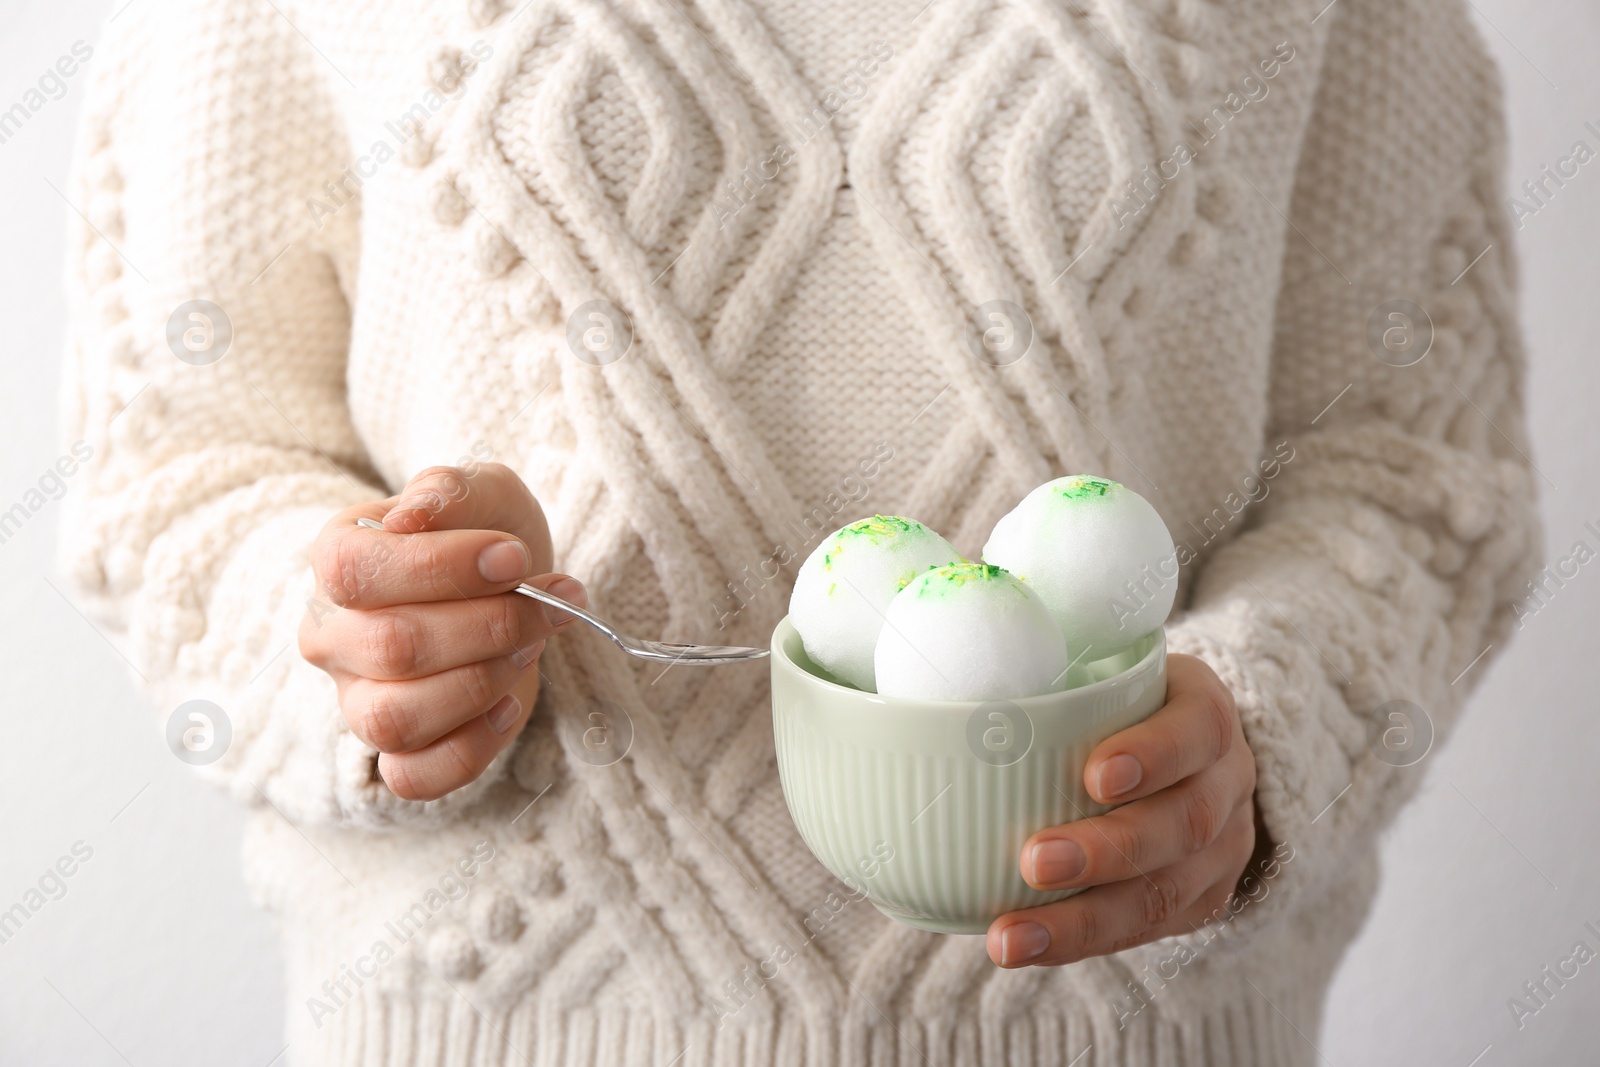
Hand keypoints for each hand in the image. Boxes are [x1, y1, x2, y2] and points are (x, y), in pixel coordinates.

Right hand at [299, 463, 585, 801]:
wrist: (511, 584)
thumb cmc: (486, 534)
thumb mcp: (482, 492)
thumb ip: (450, 492)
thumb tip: (415, 516)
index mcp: (336, 559)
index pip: (355, 571)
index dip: (440, 567)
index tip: (515, 557)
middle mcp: (332, 634)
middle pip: (391, 648)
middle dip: (491, 626)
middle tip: (550, 603)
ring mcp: (356, 699)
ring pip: (395, 720)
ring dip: (484, 682)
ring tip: (531, 644)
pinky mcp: (396, 751)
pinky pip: (413, 777)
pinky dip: (471, 748)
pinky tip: (509, 703)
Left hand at [986, 654, 1256, 966]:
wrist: (1196, 758)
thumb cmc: (1121, 705)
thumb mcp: (1107, 665)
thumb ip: (1043, 664)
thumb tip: (908, 661)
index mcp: (1206, 713)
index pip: (1196, 728)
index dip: (1153, 753)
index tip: (1094, 773)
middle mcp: (1226, 783)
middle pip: (1183, 823)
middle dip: (1107, 849)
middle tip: (1032, 859)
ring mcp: (1221, 850)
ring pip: (1164, 893)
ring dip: (1082, 919)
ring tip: (1010, 936)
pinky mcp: (1200, 901)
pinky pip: (1147, 933)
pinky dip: (1082, 942)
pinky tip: (1027, 945)